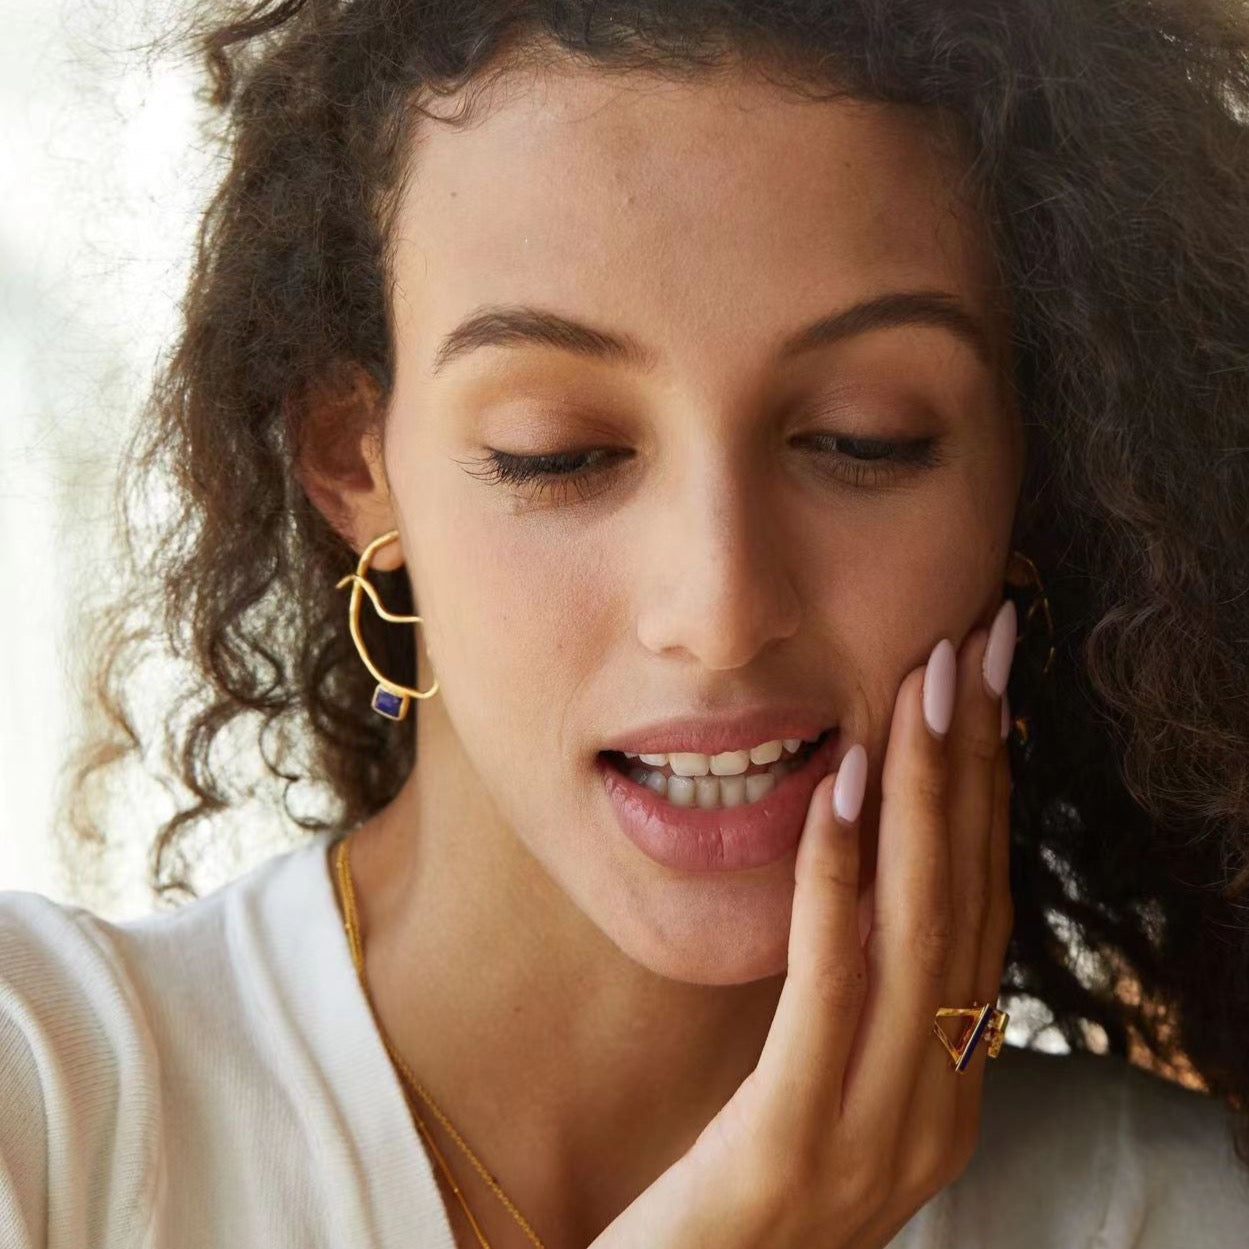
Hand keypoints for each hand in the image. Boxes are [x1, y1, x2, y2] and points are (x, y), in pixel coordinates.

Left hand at [588, 617, 1015, 1248]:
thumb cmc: (733, 1194)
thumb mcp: (813, 1089)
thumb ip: (855, 1002)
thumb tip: (862, 875)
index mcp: (944, 1083)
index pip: (983, 909)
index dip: (991, 790)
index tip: (984, 686)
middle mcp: (936, 1103)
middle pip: (970, 897)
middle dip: (978, 760)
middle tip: (978, 644)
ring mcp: (878, 1131)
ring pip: (922, 926)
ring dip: (929, 791)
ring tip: (925, 684)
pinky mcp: (796, 1141)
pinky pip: (829, 983)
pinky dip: (840, 876)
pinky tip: (842, 786)